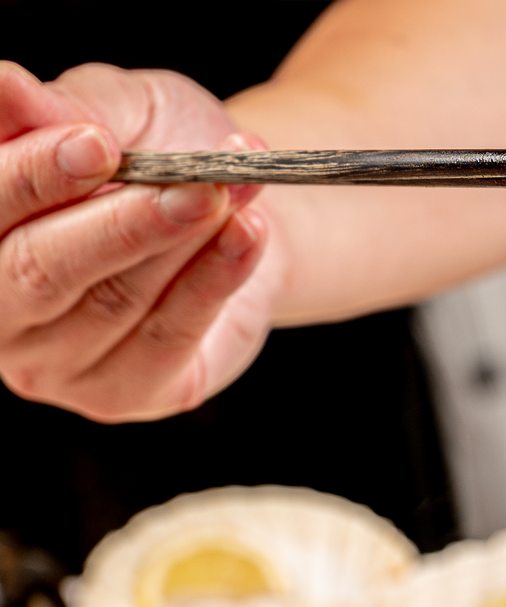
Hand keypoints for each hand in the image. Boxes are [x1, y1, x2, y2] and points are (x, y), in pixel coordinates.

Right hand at [0, 62, 284, 421]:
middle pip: (40, 269)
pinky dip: (216, 279)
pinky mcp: (125, 394)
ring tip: (236, 188)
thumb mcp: (116, 112)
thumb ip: (63, 107)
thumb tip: (2, 83)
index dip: (33, 175)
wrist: (234, 206)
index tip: (97, 142)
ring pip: (116, 301)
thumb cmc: (157, 152)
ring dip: (186, 240)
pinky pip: (170, 336)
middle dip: (121, 223)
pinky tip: (250, 232)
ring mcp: (55, 365)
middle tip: (192, 183)